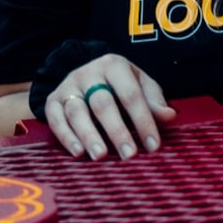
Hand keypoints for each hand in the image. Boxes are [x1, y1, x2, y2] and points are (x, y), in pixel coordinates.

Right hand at [39, 55, 173, 160]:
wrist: (88, 75)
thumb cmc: (121, 85)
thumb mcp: (141, 85)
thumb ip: (154, 101)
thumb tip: (169, 116)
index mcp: (114, 65)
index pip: (130, 94)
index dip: (143, 120)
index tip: (152, 146)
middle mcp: (89, 73)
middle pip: (102, 103)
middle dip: (117, 131)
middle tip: (128, 155)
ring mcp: (68, 86)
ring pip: (77, 111)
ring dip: (89, 135)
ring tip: (101, 156)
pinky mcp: (52, 100)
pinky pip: (56, 118)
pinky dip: (66, 136)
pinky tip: (78, 152)